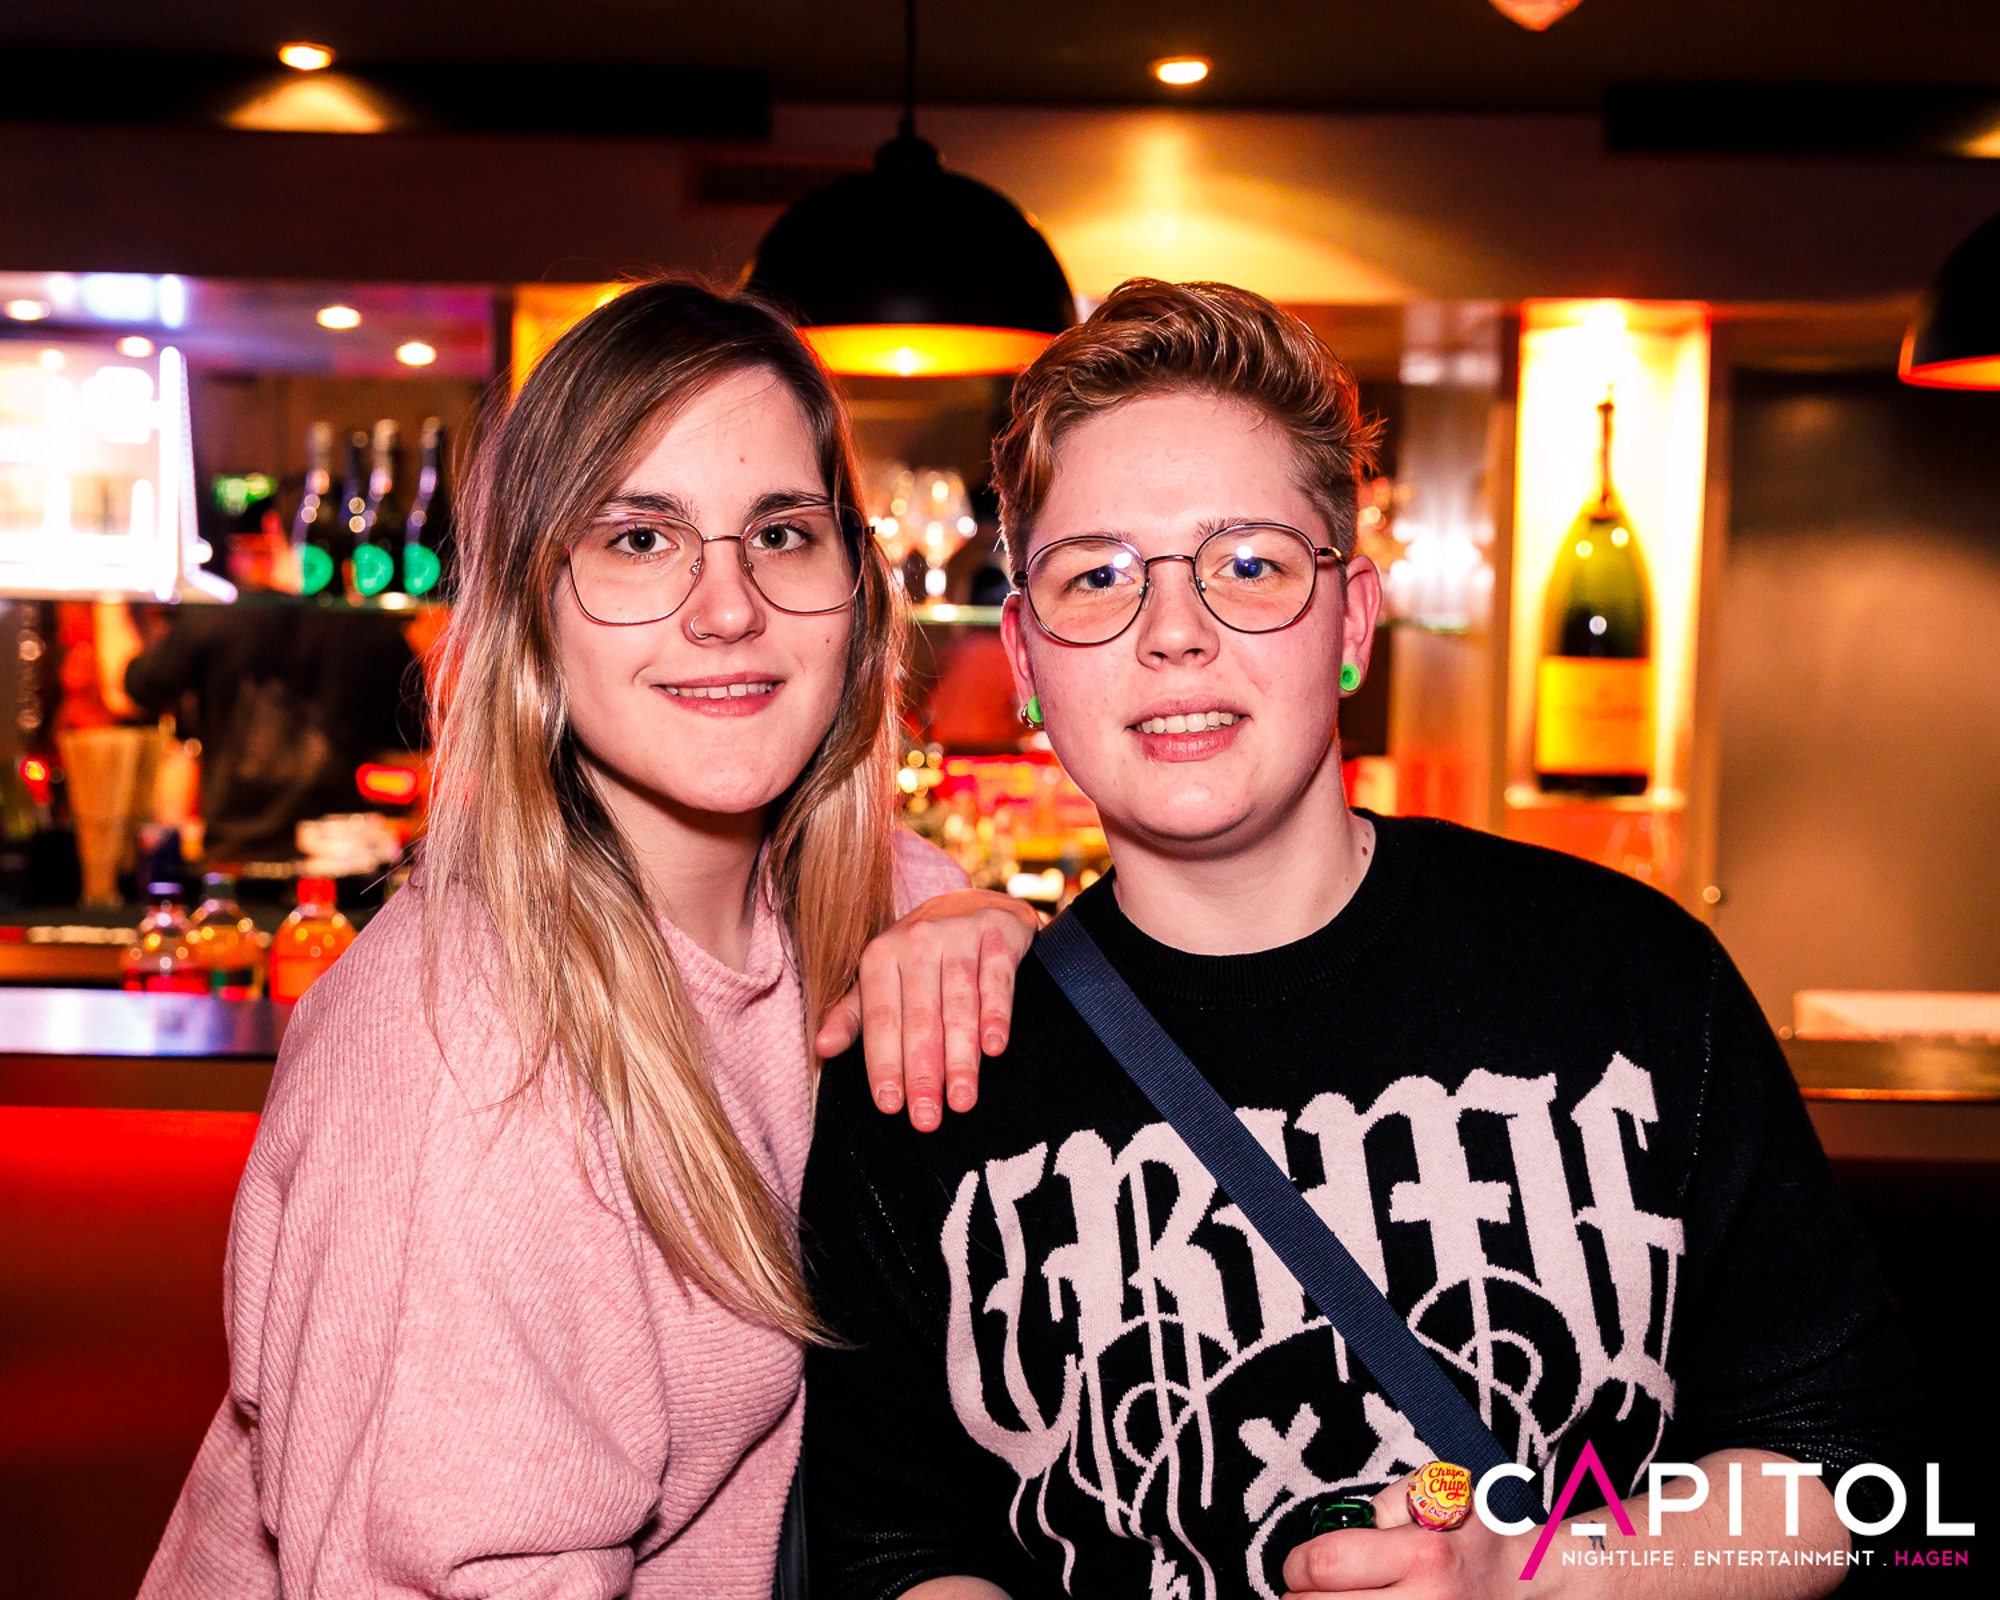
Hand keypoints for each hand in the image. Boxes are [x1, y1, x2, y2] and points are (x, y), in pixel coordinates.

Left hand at [814, 890, 1040, 1130]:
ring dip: (961, 1057)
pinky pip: (997, 981)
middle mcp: (917, 941)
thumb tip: (821, 1048)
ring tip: (962, 1100)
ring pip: (959, 1006)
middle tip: (927, 1118)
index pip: (881, 1019)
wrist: (974, 904)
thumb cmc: (920, 956)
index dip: (884, 1063)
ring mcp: (959, 935)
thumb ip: (853, 1016)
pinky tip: (994, 1049)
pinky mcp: (998, 933)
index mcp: (881, 955)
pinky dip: (996, 1015)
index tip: (890, 1106)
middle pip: (920, 1018)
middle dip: (923, 1073)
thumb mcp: (881, 980)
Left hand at [1281, 1474, 1525, 1597]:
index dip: (1295, 1564)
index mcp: (1422, 1555)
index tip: (1295, 1565)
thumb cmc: (1478, 1534)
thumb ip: (1384, 1506)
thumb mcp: (1439, 1494)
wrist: (1530, 1585)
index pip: (1327, 1564)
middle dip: (1298, 1598)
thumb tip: (1335, 1529)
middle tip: (1298, 1590)